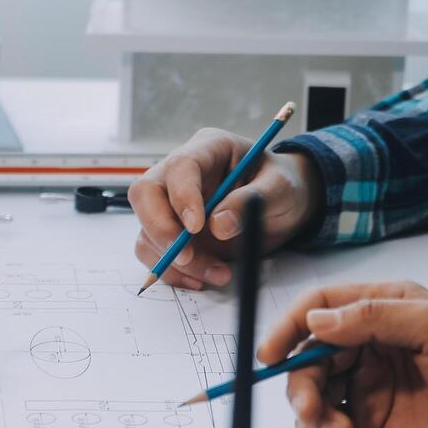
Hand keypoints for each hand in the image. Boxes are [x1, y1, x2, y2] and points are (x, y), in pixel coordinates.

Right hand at [129, 128, 319, 288]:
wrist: (282, 207)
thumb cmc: (282, 187)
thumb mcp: (280, 188)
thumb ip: (251, 201)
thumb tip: (219, 225)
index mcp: (208, 149)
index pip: (180, 167)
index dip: (182, 197)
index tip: (196, 227)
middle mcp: (180, 174)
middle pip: (145, 194)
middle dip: (161, 230)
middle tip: (187, 257)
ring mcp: (170, 204)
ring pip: (147, 230)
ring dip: (175, 260)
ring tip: (218, 273)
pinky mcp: (171, 233)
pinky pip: (154, 253)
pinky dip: (174, 272)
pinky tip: (202, 279)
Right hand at [259, 281, 427, 427]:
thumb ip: (374, 318)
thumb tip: (317, 320)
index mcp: (380, 310)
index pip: (318, 309)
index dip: (287, 328)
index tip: (270, 353)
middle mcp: (366, 346)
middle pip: (306, 359)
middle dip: (300, 385)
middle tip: (312, 409)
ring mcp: (365, 385)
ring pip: (311, 396)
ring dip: (311, 417)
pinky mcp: (369, 422)